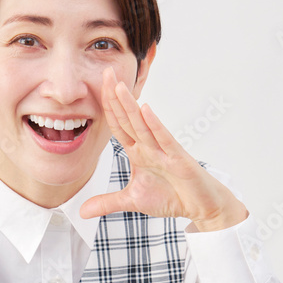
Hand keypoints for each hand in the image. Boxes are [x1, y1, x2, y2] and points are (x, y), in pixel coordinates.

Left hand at [79, 67, 248, 230]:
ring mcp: (164, 151)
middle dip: (116, 96)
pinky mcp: (179, 159)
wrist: (201, 207)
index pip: (119, 125)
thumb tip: (82, 211)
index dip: (107, 107)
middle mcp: (150, 146)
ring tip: (119, 85)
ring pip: (144, 125)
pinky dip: (155, 125)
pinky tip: (146, 110)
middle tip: (106, 71)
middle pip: (129, 118)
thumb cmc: (172, 197)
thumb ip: (107, 203)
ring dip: (131, 106)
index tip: (96, 86)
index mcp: (138, 151)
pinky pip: (165, 139)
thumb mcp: (132, 201)